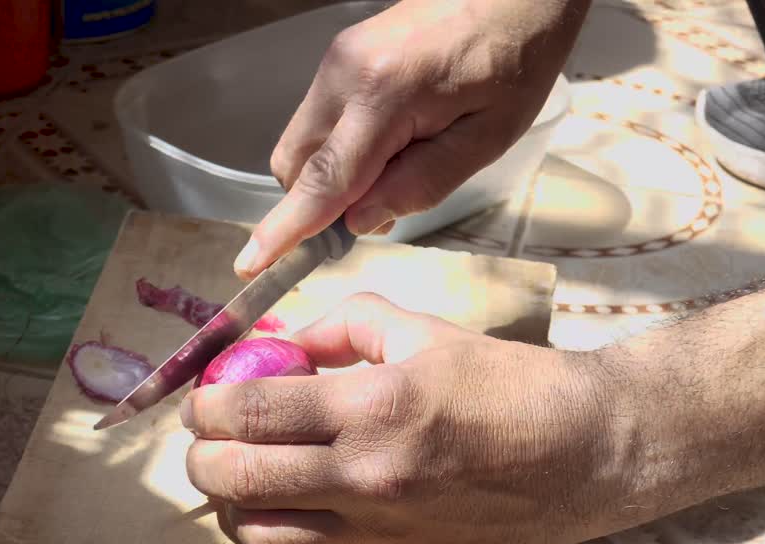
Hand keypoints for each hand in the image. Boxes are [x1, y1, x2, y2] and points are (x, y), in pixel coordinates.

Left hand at [180, 293, 624, 543]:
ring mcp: (378, 527)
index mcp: (372, 405)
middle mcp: (365, 474)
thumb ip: (345, 324)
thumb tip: (286, 340)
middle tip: (206, 436)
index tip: (204, 396)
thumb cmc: (508, 384)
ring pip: (262, 532)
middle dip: (201, 454)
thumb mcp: (424, 330)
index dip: (207, 404)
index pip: (252, 411)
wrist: (587, 453)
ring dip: (232, 503)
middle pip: (239, 477)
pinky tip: (282, 507)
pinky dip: (276, 534)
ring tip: (239, 475)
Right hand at [234, 0, 589, 278]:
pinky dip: (339, 149)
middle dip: (323, 203)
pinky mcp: (338, 59)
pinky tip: (389, 141)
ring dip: (333, 177)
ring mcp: (335, 62)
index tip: (250, 264)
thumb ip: (422, 184)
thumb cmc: (514, 60)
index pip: (323, 179)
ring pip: (301, 147)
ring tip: (399, 164)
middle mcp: (343, 74)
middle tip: (387, 205)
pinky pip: (317, 123)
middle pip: (297, 168)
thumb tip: (359, 221)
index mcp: (384, 94)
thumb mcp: (486, 137)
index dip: (286, 228)